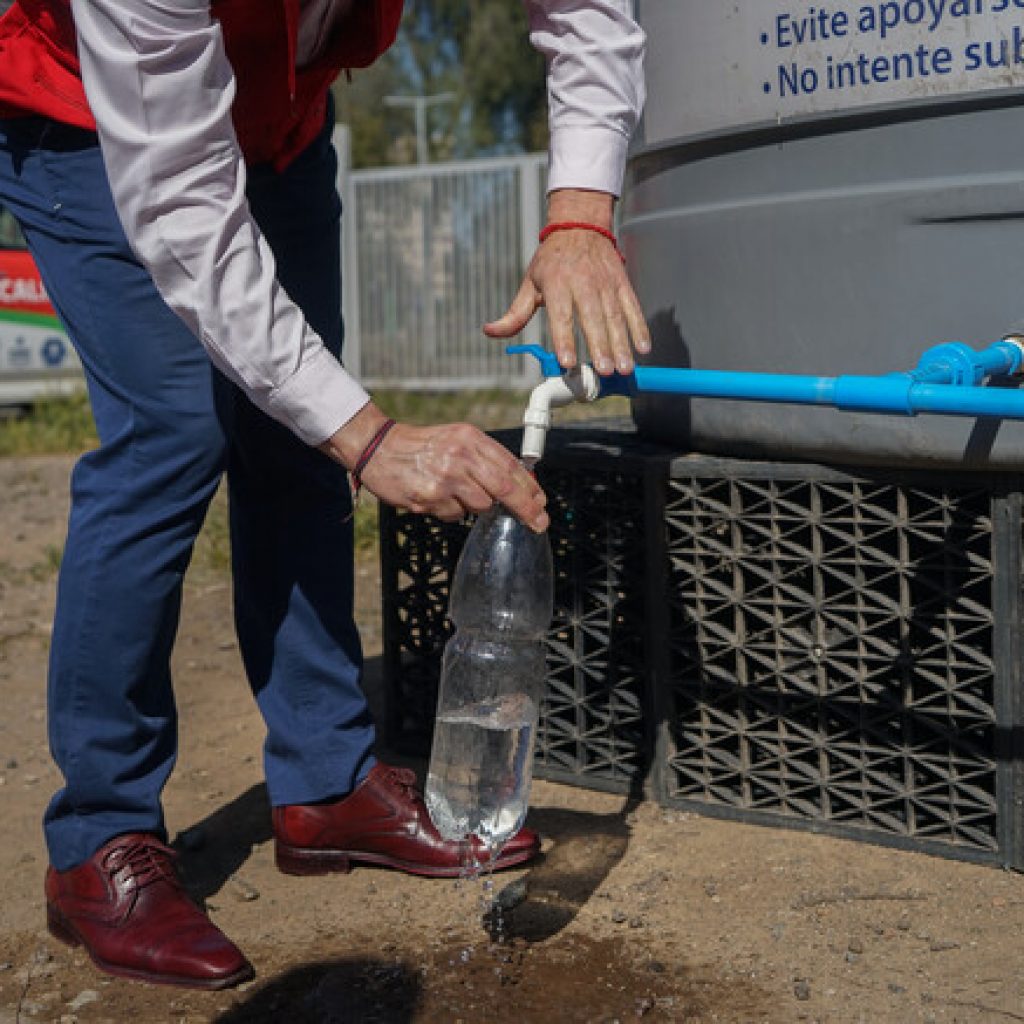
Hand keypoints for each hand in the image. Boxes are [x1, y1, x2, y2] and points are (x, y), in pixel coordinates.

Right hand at [321, 405, 549, 531]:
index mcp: (470, 438)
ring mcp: (445, 478)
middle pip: (505, 489)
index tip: (541, 503)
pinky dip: (452, 511)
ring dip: (475, 506)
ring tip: (455, 492)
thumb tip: (519, 484)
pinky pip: (455, 515)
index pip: (510, 466)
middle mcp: (460, 456)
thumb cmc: (421, 446)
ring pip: (481, 506)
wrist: (378, 448)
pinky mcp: (430, 498)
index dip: (530, 489)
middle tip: (538, 523)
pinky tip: (437, 497)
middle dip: (526, 509)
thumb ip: (485, 458)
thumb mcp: (457, 439)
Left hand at [483, 188, 650, 375]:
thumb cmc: (551, 261)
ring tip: (624, 368)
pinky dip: (640, 327)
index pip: (560, 316)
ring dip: (621, 344)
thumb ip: (514, 314)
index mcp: (557, 285)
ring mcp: (605, 283)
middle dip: (600, 346)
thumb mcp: (529, 283)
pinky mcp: (622, 283)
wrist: (580, 225)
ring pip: (615, 316)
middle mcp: (583, 283)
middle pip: (593, 318)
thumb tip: (490, 331)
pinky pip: (632, 307)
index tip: (568, 361)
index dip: (564, 339)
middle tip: (604, 371)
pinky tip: (644, 347)